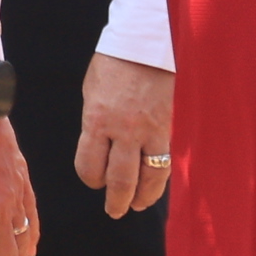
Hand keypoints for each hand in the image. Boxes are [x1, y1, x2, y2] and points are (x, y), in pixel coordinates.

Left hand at [75, 54, 173, 218]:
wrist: (143, 44)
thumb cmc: (112, 66)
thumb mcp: (92, 94)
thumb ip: (94, 124)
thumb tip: (98, 151)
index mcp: (96, 120)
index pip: (89, 165)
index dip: (90, 178)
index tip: (92, 179)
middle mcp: (122, 130)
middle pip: (119, 179)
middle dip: (115, 200)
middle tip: (113, 211)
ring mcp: (147, 131)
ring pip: (147, 178)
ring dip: (140, 197)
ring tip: (135, 205)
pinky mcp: (165, 128)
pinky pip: (162, 163)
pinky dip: (158, 181)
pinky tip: (153, 188)